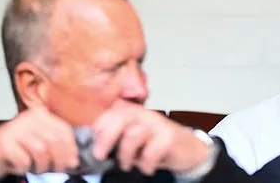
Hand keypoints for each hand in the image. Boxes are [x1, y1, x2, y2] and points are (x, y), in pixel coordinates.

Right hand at [0, 106, 78, 178]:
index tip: (73, 162)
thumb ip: (57, 146)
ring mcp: (15, 129)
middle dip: (59, 159)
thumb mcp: (39, 143)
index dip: (71, 148)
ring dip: (42, 165)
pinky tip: (19, 166)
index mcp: (40, 115)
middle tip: (57, 170)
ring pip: (41, 150)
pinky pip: (24, 160)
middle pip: (54, 140)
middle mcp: (28, 118)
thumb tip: (74, 161)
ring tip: (37, 169)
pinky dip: (25, 168)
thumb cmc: (18, 149)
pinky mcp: (3, 142)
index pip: (63, 129)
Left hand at [92, 101, 209, 174]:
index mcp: (131, 112)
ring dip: (126, 155)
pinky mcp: (168, 137)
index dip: (97, 130)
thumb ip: (115, 137)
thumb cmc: (155, 143)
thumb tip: (92, 148)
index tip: (94, 146)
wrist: (187, 148)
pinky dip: (145, 164)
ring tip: (127, 164)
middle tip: (100, 155)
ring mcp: (157, 124)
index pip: (108, 115)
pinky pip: (151, 151)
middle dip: (105, 139)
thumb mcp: (132, 138)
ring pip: (133, 135)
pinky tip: (147, 167)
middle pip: (119, 119)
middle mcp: (143, 114)